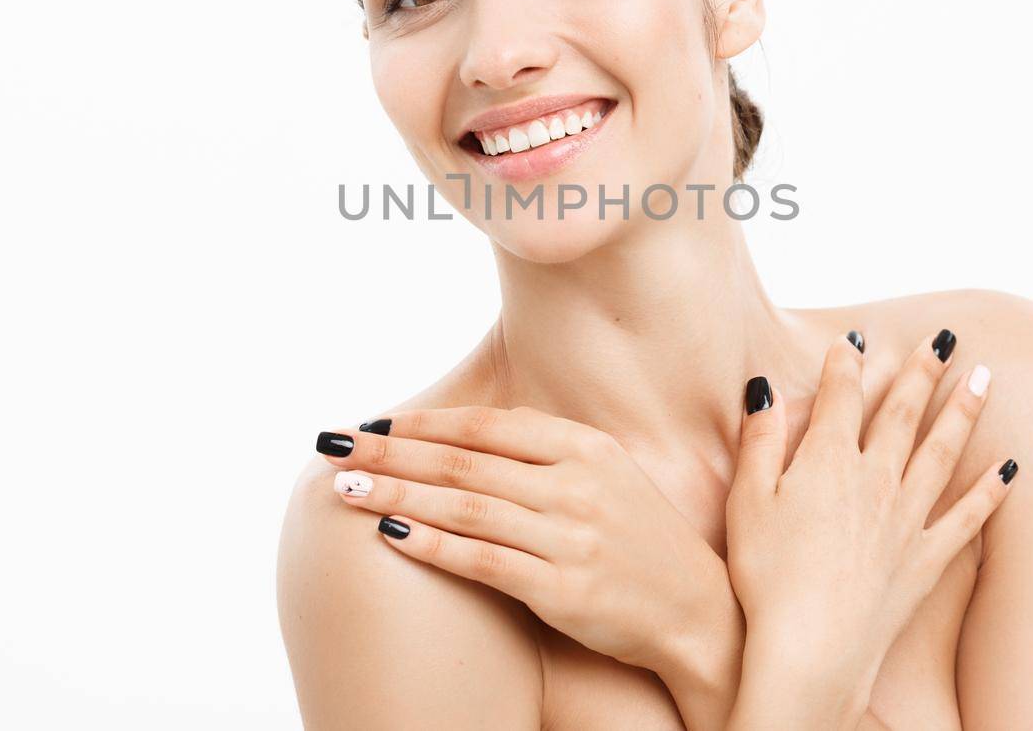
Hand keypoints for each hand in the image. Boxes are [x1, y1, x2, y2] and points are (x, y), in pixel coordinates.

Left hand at [312, 406, 742, 690]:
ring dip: (398, 494)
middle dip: (391, 451)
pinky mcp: (564, 589)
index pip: (487, 425)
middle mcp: (577, 484)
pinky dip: (434, 544)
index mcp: (585, 447)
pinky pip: (484, 561)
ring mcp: (572, 536)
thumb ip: (542, 451)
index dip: (423, 423)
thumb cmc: (637, 539)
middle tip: (336, 445)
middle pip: (464, 461)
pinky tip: (391, 535)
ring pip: (465, 507)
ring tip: (346, 489)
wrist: (696, 610)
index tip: (374, 421)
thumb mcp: (605, 473)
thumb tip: (459, 430)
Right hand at [724, 330, 1016, 719]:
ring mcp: (906, 519)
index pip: (841, 397)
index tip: (853, 338)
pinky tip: (1011, 468)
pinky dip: (991, 490)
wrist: (810, 649)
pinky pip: (967, 517)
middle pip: (903, 413)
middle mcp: (875, 480)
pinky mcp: (926, 560)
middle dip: (923, 371)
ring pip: (942, 452)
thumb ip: (759, 440)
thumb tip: (765, 388)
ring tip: (984, 378)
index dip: (846, 363)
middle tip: (945, 339)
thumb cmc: (767, 577)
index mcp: (826, 462)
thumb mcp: (746, 501)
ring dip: (964, 411)